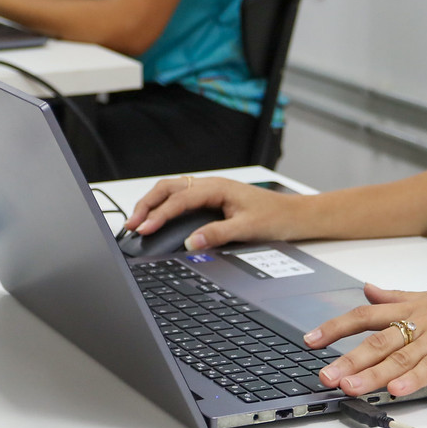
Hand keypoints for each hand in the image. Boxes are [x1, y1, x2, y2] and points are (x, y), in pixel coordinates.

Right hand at [126, 175, 304, 250]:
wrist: (295, 215)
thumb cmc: (275, 217)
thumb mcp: (246, 229)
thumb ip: (217, 234)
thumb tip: (192, 242)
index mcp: (216, 188)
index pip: (179, 200)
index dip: (159, 215)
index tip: (144, 229)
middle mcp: (210, 185)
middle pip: (168, 188)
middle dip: (146, 205)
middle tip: (131, 225)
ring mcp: (209, 190)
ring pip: (172, 190)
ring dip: (152, 204)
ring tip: (137, 221)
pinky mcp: (211, 199)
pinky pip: (180, 197)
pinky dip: (163, 205)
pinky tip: (157, 217)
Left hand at [304, 267, 426, 398]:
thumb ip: (398, 296)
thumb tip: (368, 288)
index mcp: (413, 307)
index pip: (365, 315)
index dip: (336, 327)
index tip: (310, 340)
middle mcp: (422, 320)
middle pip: (377, 339)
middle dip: (347, 359)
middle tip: (324, 375)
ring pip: (401, 356)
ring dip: (372, 373)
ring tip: (349, 388)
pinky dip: (414, 379)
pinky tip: (396, 391)